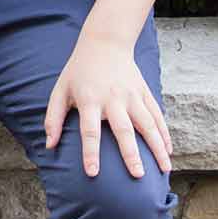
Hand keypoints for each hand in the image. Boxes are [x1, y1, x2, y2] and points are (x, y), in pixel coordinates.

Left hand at [44, 36, 171, 178]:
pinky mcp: (144, 92)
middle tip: (138, 176)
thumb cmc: (78, 71)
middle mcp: (113, 98)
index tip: (93, 173)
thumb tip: (49, 146)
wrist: (104, 43)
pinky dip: (164, 133)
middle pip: (123, 129)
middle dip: (131, 154)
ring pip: (148, 124)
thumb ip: (52, 118)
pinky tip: (168, 151)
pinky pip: (157, 115)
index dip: (90, 152)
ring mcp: (132, 95)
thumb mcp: (60, 90)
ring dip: (157, 147)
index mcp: (89, 100)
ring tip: (165, 169)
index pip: (89, 131)